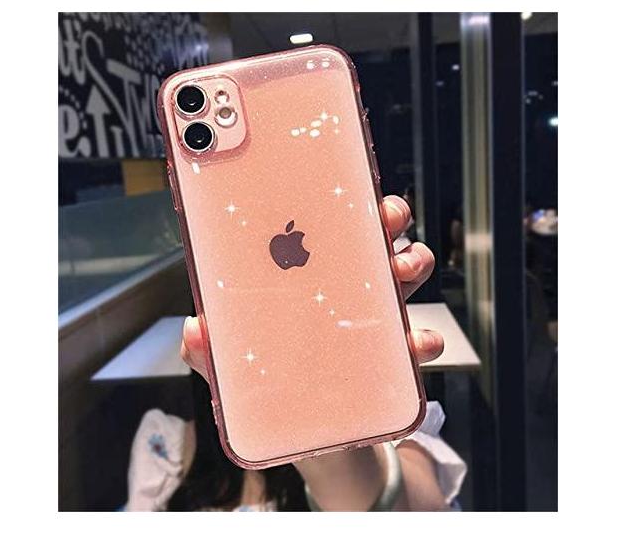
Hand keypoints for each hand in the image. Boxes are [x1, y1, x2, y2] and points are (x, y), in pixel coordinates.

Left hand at [180, 194, 443, 375]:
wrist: (306, 438)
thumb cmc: (269, 385)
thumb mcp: (233, 366)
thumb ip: (210, 350)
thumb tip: (195, 329)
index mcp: (309, 281)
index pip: (323, 231)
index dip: (334, 203)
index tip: (341, 181)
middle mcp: (348, 292)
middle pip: (372, 241)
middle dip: (385, 218)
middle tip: (382, 213)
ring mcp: (376, 323)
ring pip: (404, 277)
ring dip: (411, 262)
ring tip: (401, 267)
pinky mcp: (394, 362)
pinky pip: (418, 343)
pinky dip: (425, 339)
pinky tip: (417, 341)